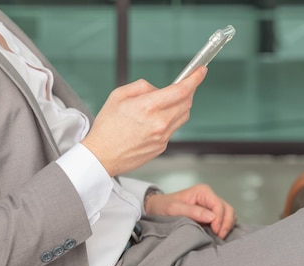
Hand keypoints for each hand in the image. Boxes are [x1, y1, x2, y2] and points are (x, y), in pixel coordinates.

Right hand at [81, 67, 207, 176]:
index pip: (182, 89)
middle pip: (187, 102)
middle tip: (183, 86)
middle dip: (188, 91)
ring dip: (181, 106)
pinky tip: (155, 121)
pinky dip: (170, 121)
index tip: (201, 71)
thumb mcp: (118, 96)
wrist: (102, 156)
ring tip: (166, 104)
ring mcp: (162, 137)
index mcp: (148, 107)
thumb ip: (142, 87)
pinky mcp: (162, 147)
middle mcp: (159, 123)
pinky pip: (173, 129)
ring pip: (183, 116)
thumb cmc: (106, 128)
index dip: (195, 78)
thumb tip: (157, 88)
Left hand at [144, 184, 236, 238]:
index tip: (215, 232)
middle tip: (220, 237)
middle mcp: (209, 197)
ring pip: (229, 215)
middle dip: (226, 223)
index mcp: (203, 192)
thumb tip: (212, 218)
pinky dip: (224, 227)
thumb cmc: (163, 206)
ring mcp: (211, 206)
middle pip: (228, 209)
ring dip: (226, 226)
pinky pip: (224, 220)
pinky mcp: (211, 214)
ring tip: (219, 237)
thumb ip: (193, 212)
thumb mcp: (174, 209)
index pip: (219, 205)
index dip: (220, 219)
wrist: (157, 208)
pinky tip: (218, 235)